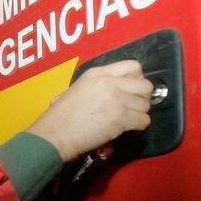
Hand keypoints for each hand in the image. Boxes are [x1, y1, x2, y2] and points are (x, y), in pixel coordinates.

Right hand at [26, 60, 152, 161]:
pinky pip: (144, 121)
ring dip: (138, 114)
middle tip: (131, 108)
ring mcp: (117, 99)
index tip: (130, 91)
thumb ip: (99, 86)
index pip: (134, 66)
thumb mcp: (77, 89)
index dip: (137, 79)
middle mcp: (110, 83)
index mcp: (98, 73)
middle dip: (142, 98)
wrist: (55, 134)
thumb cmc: (60, 116)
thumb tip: (117, 92)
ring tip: (125, 120)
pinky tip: (125, 129)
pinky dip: (138, 127)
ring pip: (146, 105)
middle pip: (145, 85)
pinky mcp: (120, 117)